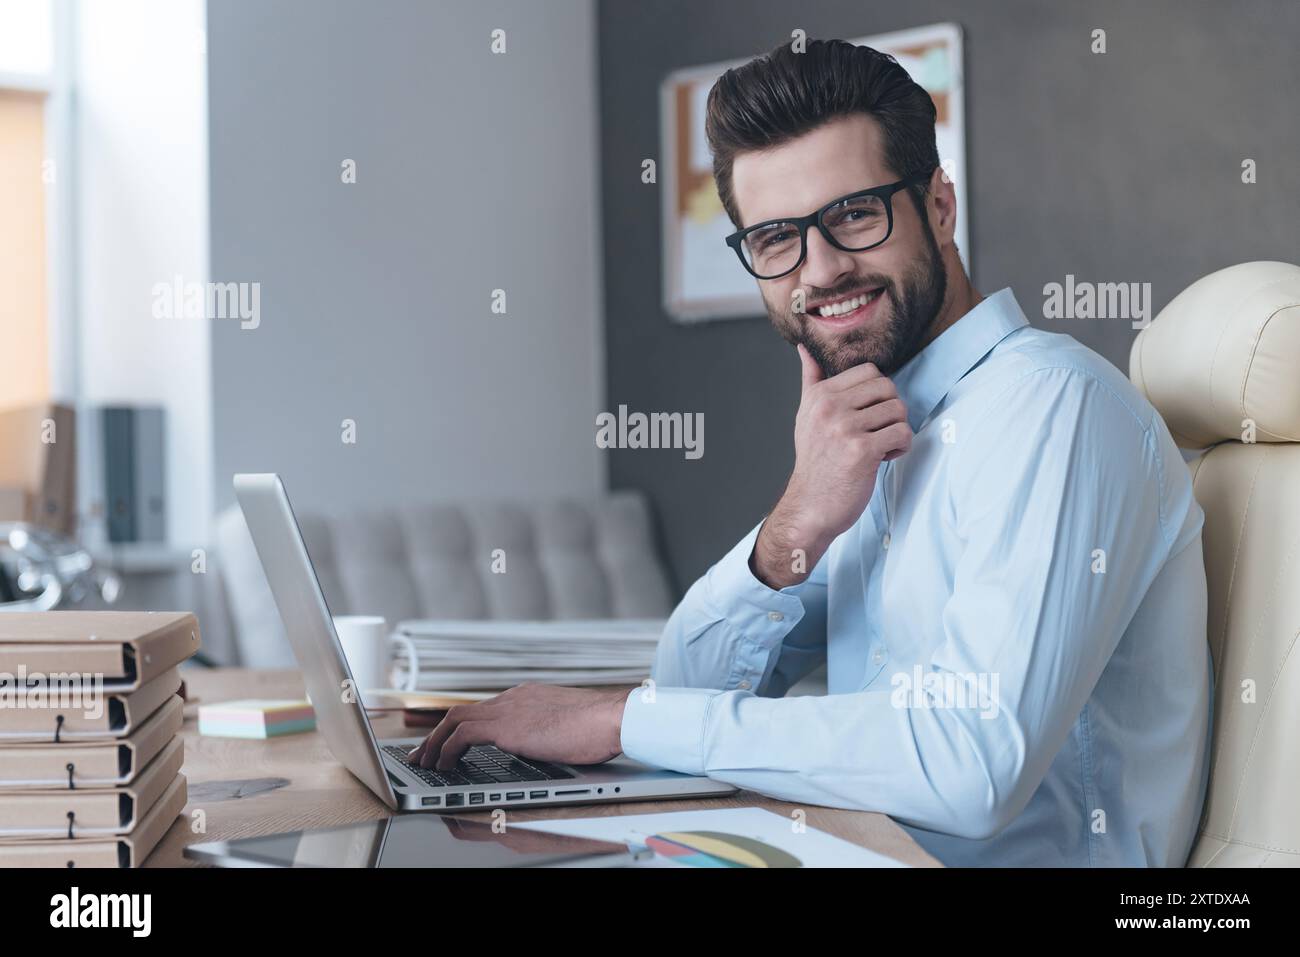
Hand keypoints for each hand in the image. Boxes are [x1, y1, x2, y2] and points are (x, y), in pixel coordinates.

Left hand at [405, 683, 632, 770]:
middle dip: (437, 733)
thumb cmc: (599, 726)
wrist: (611, 718)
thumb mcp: (566, 725)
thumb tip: (542, 745)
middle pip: (461, 711)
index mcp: (527, 696)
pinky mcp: (506, 727)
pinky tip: (445, 766)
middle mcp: (512, 698)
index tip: (450, 742)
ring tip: (425, 763)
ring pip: (454, 720)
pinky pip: (462, 735)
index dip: (460, 727)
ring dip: (434, 743)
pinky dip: (447, 750)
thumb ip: (547, 730)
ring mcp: (508, 709)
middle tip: (423, 753)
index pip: (483, 709)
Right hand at [751, 344, 910, 588]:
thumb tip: (804, 349)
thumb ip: (810, 381)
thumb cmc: (815, 462)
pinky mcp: (862, 451)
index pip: (870, 371)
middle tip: (877, 432)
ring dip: (896, 431)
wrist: (810, 506)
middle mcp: (830, 408)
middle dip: (890, 411)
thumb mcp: (806, 416)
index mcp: (820, 395)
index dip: (877, 394)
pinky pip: (902, 434)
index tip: (867, 416)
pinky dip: (901, 448)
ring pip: (898, 411)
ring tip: (879, 447)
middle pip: (888, 388)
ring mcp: (845, 429)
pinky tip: (884, 458)